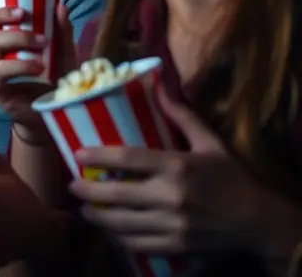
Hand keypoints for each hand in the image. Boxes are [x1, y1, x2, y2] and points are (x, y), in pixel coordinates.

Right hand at [0, 5, 75, 139]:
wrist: (49, 115)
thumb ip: (62, 32)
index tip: (24, 9)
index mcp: (0, 42)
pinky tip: (39, 68)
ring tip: (44, 46)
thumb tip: (62, 6)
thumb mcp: (62, 53)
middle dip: (8, 20)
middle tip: (31, 21)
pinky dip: (20, 65)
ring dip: (19, 40)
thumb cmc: (52, 80)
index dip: (0, 10)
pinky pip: (1, 71)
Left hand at [70, 88, 290, 257]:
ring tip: (84, 209)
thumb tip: (159, 84)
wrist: (258, 221)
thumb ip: (181, 115)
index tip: (77, 153)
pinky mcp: (176, 246)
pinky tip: (109, 230)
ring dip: (98, 216)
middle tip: (72, 186)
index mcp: (178, 166)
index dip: (99, 156)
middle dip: (88, 191)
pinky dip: (118, 238)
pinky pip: (138, 244)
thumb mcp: (210, 142)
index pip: (129, 159)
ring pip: (123, 223)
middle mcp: (172, 196)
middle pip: (118, 194)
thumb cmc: (231, 177)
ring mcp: (174, 225)